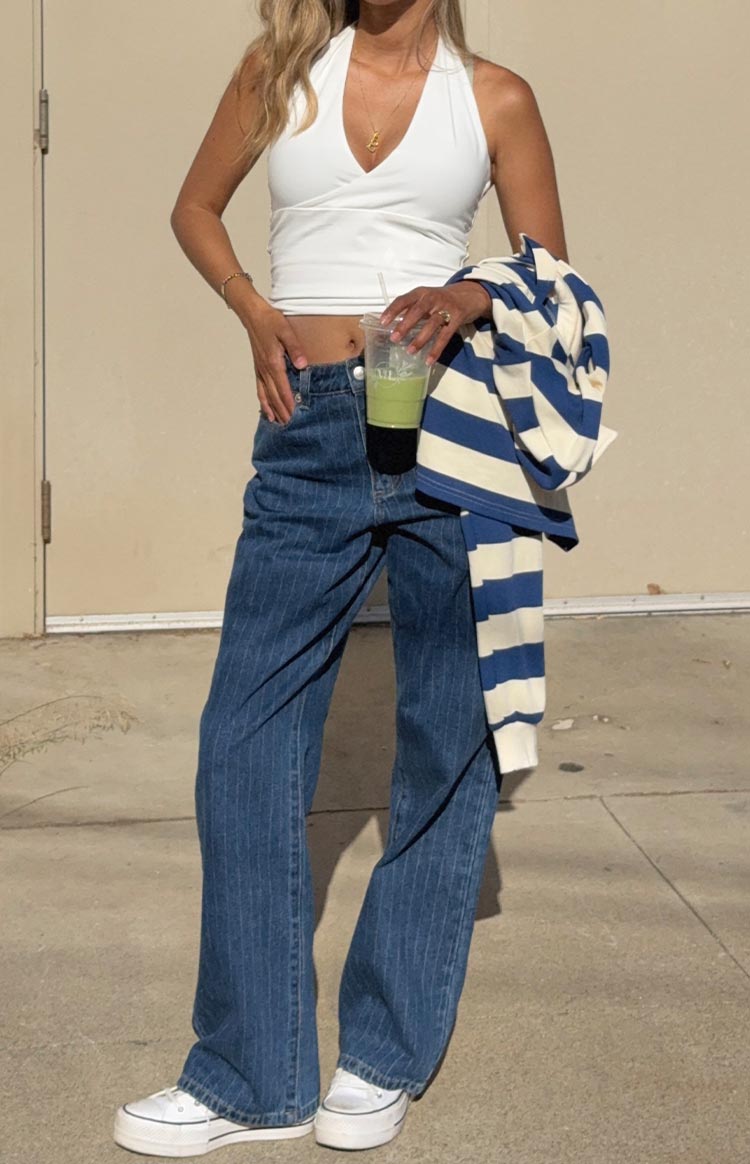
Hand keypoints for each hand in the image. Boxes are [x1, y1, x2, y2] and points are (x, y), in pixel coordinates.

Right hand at [243, 301, 308, 423]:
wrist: (253, 315)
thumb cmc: (270, 321)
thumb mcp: (286, 331)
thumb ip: (294, 348)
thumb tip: (302, 364)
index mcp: (273, 362)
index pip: (283, 388)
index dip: (289, 402)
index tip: (295, 415)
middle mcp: (265, 370)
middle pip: (274, 396)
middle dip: (283, 411)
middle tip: (291, 425)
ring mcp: (260, 370)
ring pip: (266, 396)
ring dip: (273, 410)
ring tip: (280, 423)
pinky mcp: (258, 368)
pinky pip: (260, 389)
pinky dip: (263, 402)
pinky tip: (266, 411)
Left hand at [378, 281, 492, 366]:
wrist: (470, 294)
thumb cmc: (442, 299)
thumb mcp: (426, 298)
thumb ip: (411, 309)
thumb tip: (392, 325)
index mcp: (421, 293)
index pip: (404, 299)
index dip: (393, 310)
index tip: (383, 322)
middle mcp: (433, 298)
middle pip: (418, 311)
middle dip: (405, 325)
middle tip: (394, 338)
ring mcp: (446, 308)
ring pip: (432, 324)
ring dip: (420, 339)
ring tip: (410, 351)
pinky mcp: (457, 319)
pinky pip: (445, 336)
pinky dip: (436, 349)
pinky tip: (429, 360)